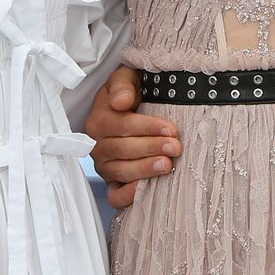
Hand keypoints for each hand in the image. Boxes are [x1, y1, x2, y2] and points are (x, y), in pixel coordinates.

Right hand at [84, 65, 178, 209]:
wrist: (131, 109)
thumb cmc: (131, 93)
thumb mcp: (127, 78)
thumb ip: (123, 85)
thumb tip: (121, 102)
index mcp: (99, 119)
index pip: (122, 126)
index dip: (147, 128)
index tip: (171, 129)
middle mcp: (99, 145)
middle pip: (122, 150)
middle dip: (151, 148)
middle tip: (175, 147)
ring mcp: (105, 166)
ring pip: (121, 172)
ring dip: (145, 169)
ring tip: (167, 165)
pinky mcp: (112, 184)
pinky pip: (115, 195)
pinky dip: (128, 196)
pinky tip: (145, 190)